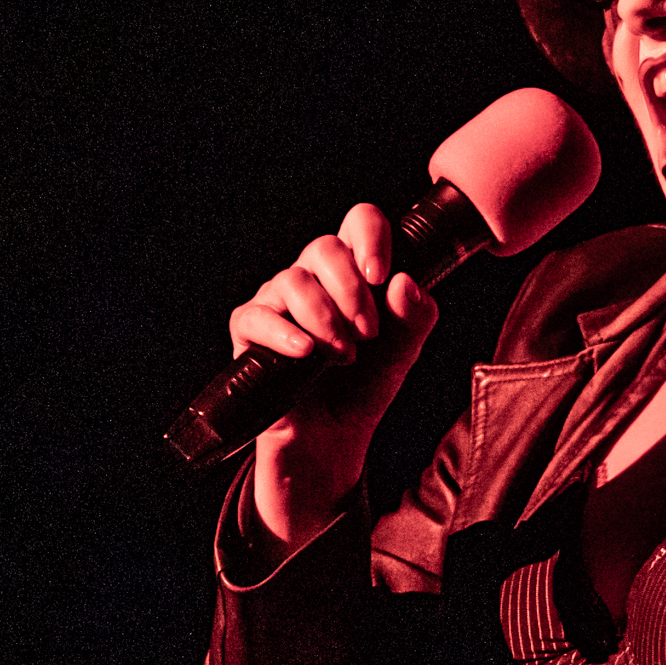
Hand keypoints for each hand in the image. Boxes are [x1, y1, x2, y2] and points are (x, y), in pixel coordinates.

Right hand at [229, 203, 441, 549]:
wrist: (331, 442)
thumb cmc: (362, 389)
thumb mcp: (403, 356)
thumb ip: (415, 318)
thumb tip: (405, 283)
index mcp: (353, 273)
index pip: (358, 222)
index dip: (371, 237)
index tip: (382, 274)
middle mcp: (313, 279)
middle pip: (323, 247)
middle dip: (351, 288)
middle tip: (368, 332)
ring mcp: (277, 302)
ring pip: (293, 280)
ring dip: (325, 318)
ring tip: (343, 355)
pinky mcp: (250, 332)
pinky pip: (257, 315)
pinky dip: (285, 333)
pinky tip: (307, 354)